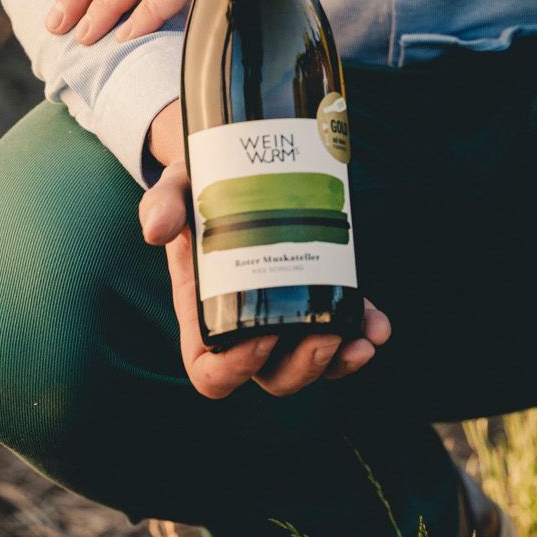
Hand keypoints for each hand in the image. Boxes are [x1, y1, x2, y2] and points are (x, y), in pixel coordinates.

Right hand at [138, 153, 392, 399]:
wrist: (233, 162)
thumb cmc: (197, 187)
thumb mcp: (175, 188)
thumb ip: (162, 204)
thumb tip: (157, 229)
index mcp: (203, 313)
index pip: (211, 373)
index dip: (235, 370)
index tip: (261, 338)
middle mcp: (244, 325)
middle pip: (272, 375)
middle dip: (303, 367)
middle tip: (326, 335)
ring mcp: (283, 315)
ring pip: (310, 363)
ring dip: (340, 362)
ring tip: (363, 340)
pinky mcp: (316, 294)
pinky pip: (342, 327)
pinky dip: (364, 328)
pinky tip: (379, 324)